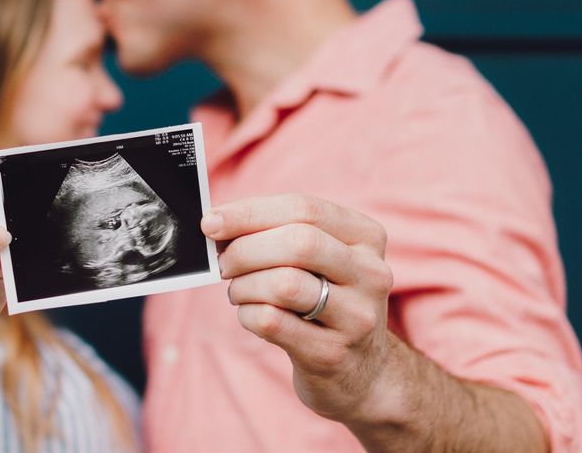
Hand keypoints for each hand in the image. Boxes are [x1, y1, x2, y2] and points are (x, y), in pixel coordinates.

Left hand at [204, 194, 394, 422]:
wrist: (361, 372)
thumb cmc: (326, 301)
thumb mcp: (320, 261)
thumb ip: (278, 233)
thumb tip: (218, 223)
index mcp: (367, 238)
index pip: (304, 209)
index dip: (250, 213)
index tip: (211, 222)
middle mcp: (370, 274)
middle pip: (298, 243)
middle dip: (245, 250)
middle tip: (223, 264)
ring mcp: (357, 317)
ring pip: (284, 284)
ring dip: (244, 285)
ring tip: (238, 291)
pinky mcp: (332, 353)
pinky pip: (272, 322)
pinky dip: (247, 314)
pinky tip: (250, 315)